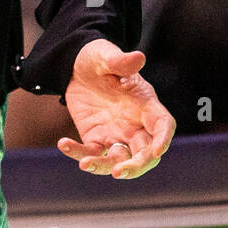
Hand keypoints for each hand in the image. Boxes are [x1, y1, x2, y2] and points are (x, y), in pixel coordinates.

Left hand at [57, 38, 174, 179]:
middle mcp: (136, 125)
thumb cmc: (98, 58)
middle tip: (119, 172)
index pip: (163, 125)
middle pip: (145, 153)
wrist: (75, 66)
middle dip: (137, 166)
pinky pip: (92, 152)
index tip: (157, 150)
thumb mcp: (106, 56)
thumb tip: (138, 57)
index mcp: (146, 105)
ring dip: (106, 167)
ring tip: (85, 164)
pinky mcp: (96, 138)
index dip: (164, 139)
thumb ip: (121, 61)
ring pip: (120, 159)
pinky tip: (63, 144)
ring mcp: (117, 134)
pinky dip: (79, 153)